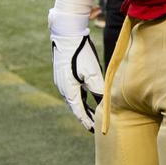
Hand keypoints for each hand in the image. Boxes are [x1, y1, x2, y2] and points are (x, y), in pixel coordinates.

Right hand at [49, 9, 104, 130]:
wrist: (67, 34)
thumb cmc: (81, 53)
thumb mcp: (92, 72)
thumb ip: (97, 89)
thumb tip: (103, 102)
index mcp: (69, 90)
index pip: (79, 111)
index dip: (87, 121)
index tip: (93, 130)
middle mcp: (63, 88)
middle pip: (76, 106)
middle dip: (85, 116)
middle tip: (94, 125)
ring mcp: (62, 80)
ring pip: (74, 98)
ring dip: (83, 106)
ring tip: (92, 114)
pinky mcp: (63, 73)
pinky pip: (73, 90)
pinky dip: (81, 96)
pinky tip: (87, 96)